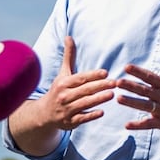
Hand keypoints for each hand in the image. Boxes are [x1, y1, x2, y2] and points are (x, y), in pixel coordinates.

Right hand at [8, 36, 115, 155]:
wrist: (44, 114)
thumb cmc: (59, 90)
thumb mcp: (63, 74)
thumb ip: (69, 57)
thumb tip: (69, 36)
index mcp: (63, 83)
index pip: (80, 78)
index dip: (93, 75)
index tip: (106, 72)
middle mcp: (63, 96)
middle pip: (84, 90)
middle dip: (100, 86)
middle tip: (115, 82)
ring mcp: (66, 110)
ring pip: (84, 103)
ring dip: (98, 99)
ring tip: (112, 94)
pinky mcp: (70, 122)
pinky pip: (81, 118)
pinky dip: (91, 115)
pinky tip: (102, 111)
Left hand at [117, 38, 159, 139]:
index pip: (150, 76)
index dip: (138, 72)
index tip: (126, 67)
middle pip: (145, 90)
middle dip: (131, 86)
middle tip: (117, 82)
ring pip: (146, 106)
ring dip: (132, 103)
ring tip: (118, 99)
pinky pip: (150, 124)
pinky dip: (139, 125)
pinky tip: (127, 125)